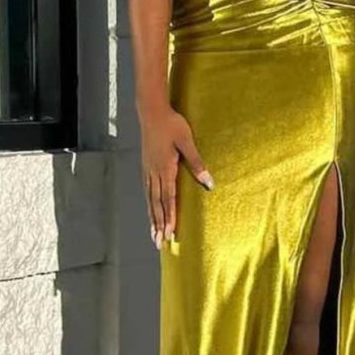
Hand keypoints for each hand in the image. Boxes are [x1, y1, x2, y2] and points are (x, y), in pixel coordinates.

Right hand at [139, 105, 213, 248]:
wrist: (151, 111)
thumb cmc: (172, 125)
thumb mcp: (187, 142)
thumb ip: (197, 163)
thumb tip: (209, 183)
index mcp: (165, 169)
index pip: (168, 199)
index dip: (169, 217)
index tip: (170, 233)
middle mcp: (154, 173)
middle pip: (157, 204)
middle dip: (159, 224)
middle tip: (159, 242)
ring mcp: (148, 170)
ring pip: (150, 199)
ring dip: (152, 218)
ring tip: (153, 234)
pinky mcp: (145, 166)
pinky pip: (147, 190)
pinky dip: (148, 204)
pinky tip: (149, 210)